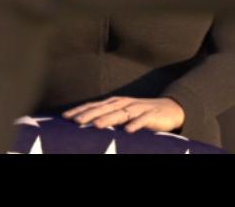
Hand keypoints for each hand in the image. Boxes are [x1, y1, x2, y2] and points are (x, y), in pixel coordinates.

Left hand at [62, 96, 186, 133]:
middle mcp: (124, 103)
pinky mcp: (151, 116)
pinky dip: (135, 125)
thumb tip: (84, 126)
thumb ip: (106, 117)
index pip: (94, 105)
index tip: (65, 117)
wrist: (169, 109)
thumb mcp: (122, 114)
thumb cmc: (140, 113)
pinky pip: (143, 121)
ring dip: (109, 119)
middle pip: (104, 109)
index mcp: (115, 103)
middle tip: (76, 122)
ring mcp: (138, 109)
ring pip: (121, 114)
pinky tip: (128, 131)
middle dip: (90, 114)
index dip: (80, 110)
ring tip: (97, 126)